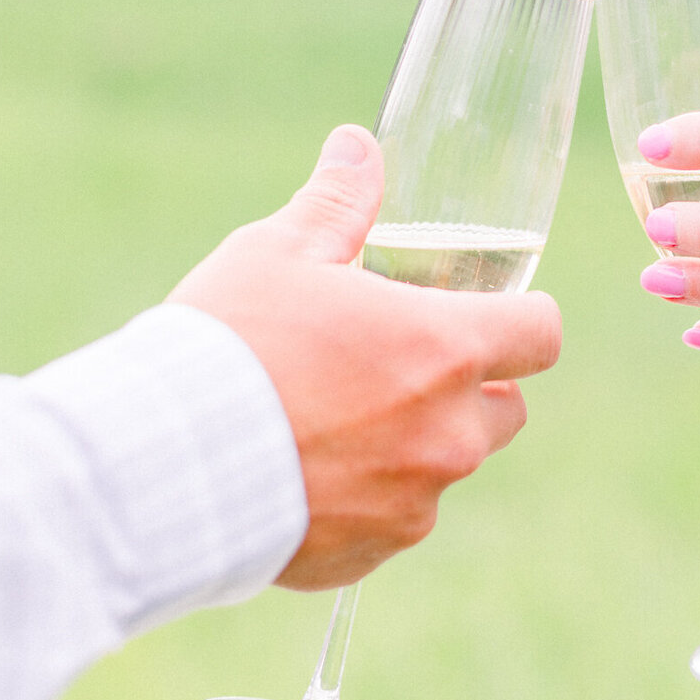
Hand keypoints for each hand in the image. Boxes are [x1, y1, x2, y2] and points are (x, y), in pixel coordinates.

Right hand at [169, 126, 561, 588]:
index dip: (524, 316)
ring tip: (339, 416)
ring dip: (415, 442)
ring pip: (444, 466)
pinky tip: (309, 468)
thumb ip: (337, 201)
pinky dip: (370, 497)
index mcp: (442, 348)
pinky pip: (394, 520)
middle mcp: (446, 432)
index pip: (540, 333)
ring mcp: (412, 503)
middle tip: (398, 361)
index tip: (490, 308)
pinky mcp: (370, 555)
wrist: (160, 464)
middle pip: (504, 408)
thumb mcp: (280, 252)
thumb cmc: (229, 344)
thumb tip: (358, 145)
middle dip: (467, 384)